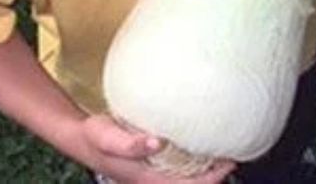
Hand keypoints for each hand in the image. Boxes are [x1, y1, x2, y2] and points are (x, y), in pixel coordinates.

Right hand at [74, 114, 233, 183]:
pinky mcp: (153, 163)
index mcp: (146, 178)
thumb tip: (156, 143)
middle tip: (235, 153)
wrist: (80, 138)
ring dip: (207, 168)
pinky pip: (181, 167)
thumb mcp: (105, 136)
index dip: (212, 178)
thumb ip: (128, 142)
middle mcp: (153, 178)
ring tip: (225, 148)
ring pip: (188, 177)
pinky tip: (204, 143)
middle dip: (216, 174)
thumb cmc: (94, 137)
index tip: (230, 161)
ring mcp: (153, 173)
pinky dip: (196, 160)